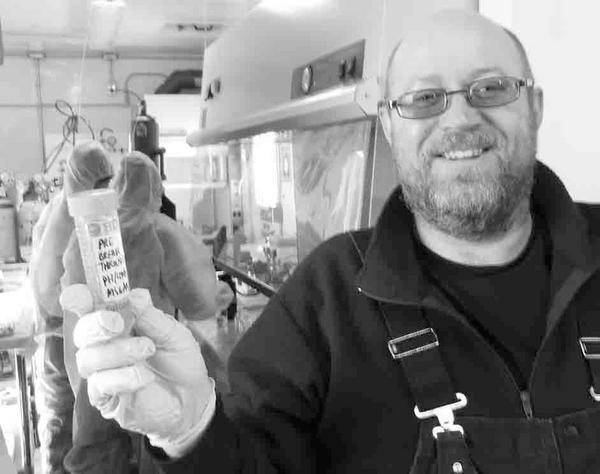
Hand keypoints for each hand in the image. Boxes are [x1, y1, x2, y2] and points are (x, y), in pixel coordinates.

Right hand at [61, 285, 213, 454]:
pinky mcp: (106, 399)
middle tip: (118, 322)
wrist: (193, 399)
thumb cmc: (180, 362)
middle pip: (82, 332)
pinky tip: (144, 377)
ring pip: (88, 358)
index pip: (90, 309)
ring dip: (117, 351)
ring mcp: (103, 373)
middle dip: (96, 324)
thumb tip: (134, 295)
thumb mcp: (173, 334)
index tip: (81, 295)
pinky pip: (99, 385)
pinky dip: (122, 377)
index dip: (80, 299)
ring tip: (147, 349)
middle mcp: (105, 346)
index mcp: (119, 325)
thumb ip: (152, 317)